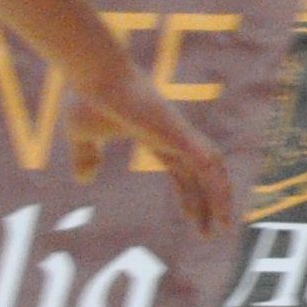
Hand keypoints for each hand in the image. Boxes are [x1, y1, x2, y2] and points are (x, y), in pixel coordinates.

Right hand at [65, 75, 236, 236]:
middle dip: (209, 203)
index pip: (181, 170)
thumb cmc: (87, 97)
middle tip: (212, 233)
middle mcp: (173, 135)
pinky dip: (218, 185)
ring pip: (212, 170)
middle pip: (200, 174)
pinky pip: (207, 163)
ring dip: (221, 198)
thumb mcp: (81, 135)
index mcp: (155, 135)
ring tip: (225, 227)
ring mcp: (178, 132)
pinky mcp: (178, 132)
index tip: (193, 220)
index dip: (190, 195)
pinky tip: (223, 206)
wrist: (93, 73)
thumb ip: (86, 156)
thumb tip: (84, 180)